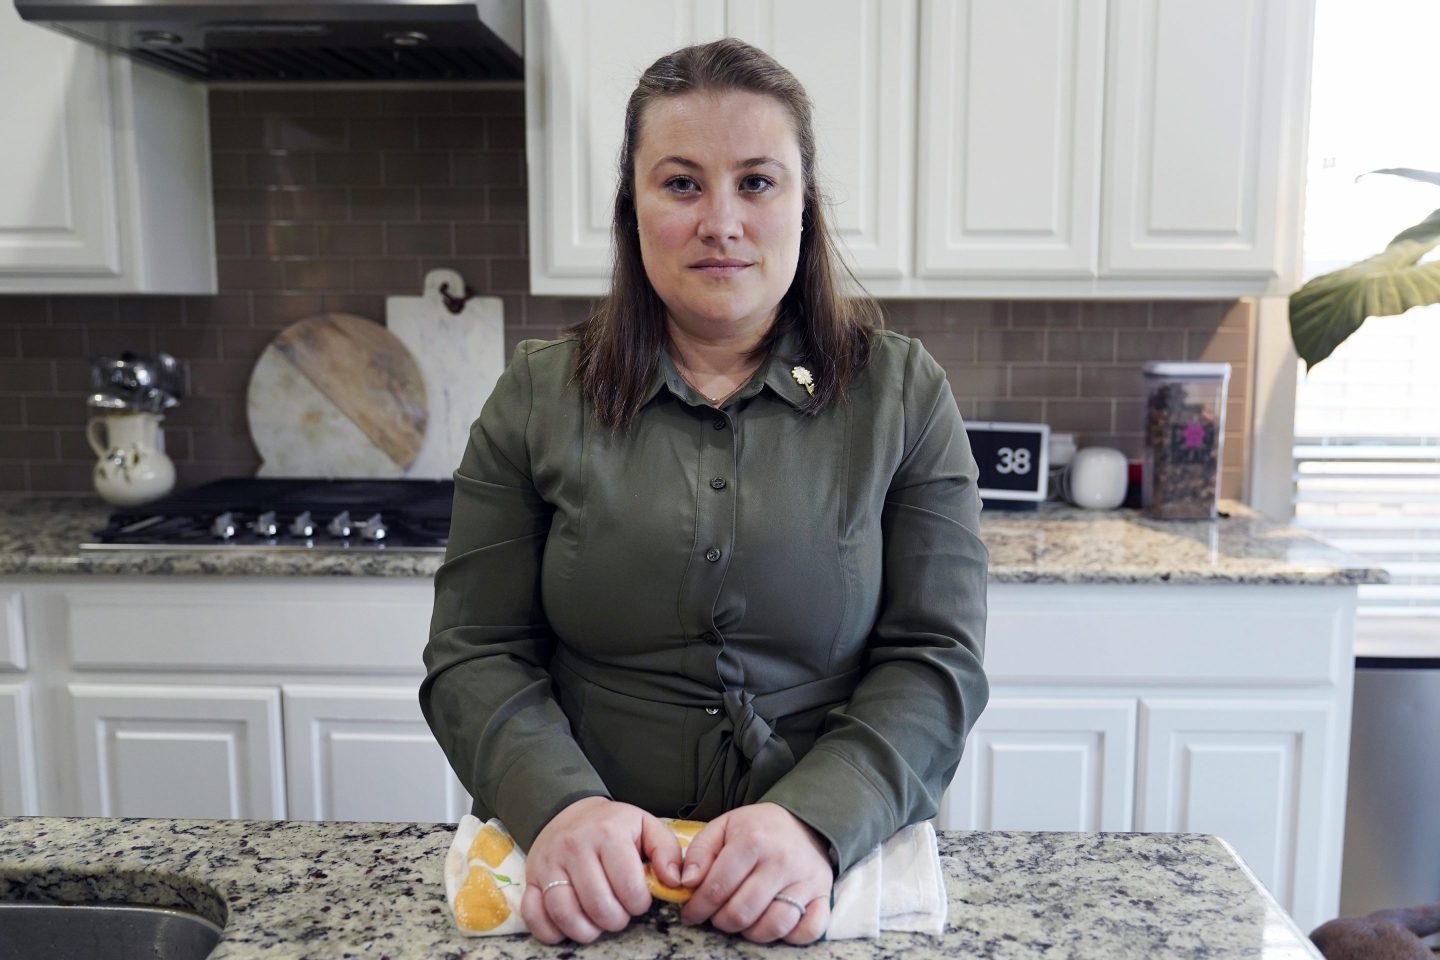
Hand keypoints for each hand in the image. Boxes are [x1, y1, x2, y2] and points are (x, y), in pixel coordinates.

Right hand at [521, 796, 683, 943]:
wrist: (569, 811)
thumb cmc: (613, 825)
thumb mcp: (645, 825)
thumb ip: (667, 851)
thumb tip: (675, 881)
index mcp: (607, 833)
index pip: (628, 885)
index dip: (639, 903)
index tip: (638, 899)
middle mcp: (574, 846)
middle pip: (598, 905)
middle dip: (616, 920)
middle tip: (619, 913)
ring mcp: (548, 863)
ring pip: (565, 913)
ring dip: (587, 930)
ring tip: (598, 923)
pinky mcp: (530, 878)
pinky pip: (534, 915)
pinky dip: (551, 931)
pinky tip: (569, 926)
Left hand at [679, 803, 832, 943]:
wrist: (803, 821)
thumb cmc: (757, 828)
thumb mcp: (723, 827)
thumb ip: (699, 852)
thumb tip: (687, 883)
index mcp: (752, 842)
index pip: (717, 888)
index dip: (698, 907)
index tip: (691, 914)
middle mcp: (781, 862)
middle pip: (742, 912)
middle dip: (721, 922)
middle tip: (717, 917)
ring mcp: (805, 880)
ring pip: (773, 926)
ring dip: (750, 932)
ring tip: (742, 921)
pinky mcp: (823, 894)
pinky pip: (810, 930)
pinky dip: (790, 936)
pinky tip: (773, 924)